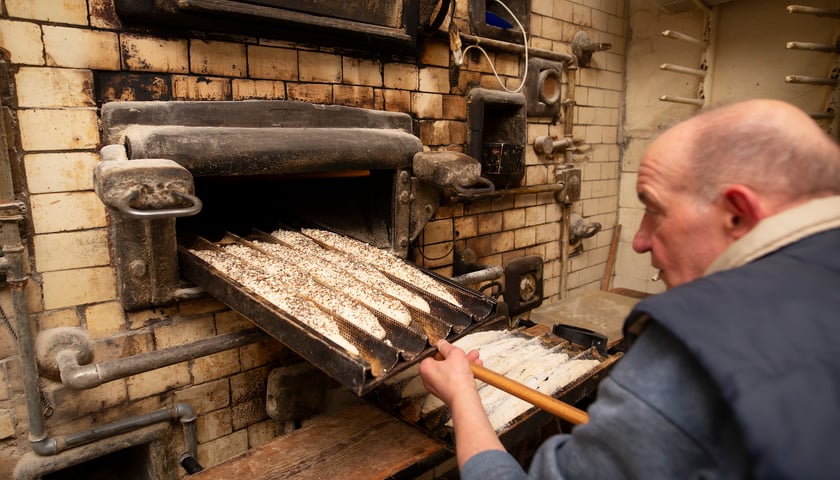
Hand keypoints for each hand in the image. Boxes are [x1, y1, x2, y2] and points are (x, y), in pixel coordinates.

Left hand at [419, 339, 505, 466]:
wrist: (467, 401)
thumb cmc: (458, 381)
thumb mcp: (455, 355)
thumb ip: (449, 347)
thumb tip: (442, 342)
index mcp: (426, 369)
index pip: (434, 354)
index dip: (446, 350)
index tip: (454, 347)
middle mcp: (430, 380)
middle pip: (445, 364)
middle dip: (460, 357)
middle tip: (470, 353)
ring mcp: (441, 389)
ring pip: (454, 372)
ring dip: (466, 365)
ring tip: (478, 359)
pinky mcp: (452, 396)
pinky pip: (459, 381)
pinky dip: (468, 374)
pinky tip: (479, 369)